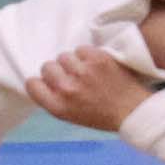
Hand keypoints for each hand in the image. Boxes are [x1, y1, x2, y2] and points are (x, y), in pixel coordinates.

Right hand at [26, 45, 164, 128]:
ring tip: (86, 71)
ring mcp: (82, 72)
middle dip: (57, 70)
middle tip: (71, 77)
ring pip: (64, 56)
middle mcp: (67, 89)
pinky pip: (81, 49)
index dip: (40, 82)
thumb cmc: (101, 115)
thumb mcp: (71, 115)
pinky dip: (87, 55)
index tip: (49, 83)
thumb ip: (55, 99)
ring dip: (72, 62)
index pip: (32, 84)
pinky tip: (95, 65)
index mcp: (58, 106)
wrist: (131, 110)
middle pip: (47, 67)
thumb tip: (43, 80)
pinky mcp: (97, 59)